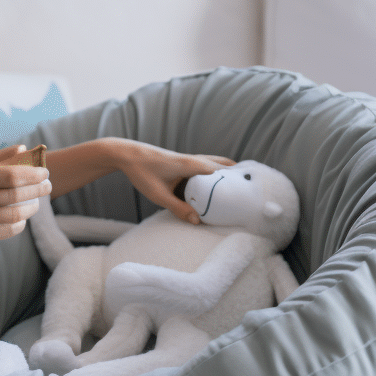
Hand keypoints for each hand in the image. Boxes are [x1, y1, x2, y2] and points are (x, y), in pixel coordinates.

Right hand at [0, 144, 51, 245]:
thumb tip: (26, 149)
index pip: (9, 175)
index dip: (32, 175)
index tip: (45, 172)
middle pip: (15, 196)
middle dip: (37, 190)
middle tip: (48, 186)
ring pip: (15, 215)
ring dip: (32, 208)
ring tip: (37, 202)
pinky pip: (8, 230)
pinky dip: (20, 223)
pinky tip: (22, 216)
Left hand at [115, 141, 236, 224]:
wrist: (127, 154)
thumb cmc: (142, 173)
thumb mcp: (159, 195)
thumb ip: (178, 208)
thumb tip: (198, 221)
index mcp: (190, 165)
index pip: (219, 170)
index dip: (234, 178)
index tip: (248, 187)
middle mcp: (191, 159)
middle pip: (220, 163)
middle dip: (234, 173)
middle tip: (249, 184)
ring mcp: (187, 158)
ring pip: (212, 162)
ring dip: (224, 170)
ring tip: (237, 182)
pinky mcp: (181, 161)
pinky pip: (203, 164)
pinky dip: (213, 170)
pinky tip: (213, 181)